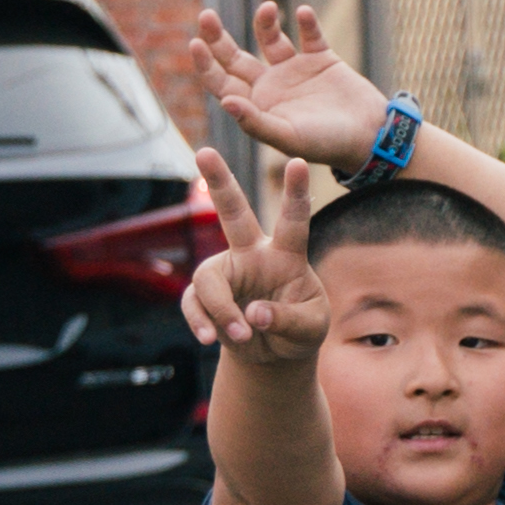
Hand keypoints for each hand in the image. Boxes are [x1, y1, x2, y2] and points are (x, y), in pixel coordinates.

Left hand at [152, 0, 391, 179]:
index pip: (222, 82)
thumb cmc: (328, 145)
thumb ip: (256, 121)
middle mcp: (272, 86)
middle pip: (236, 58)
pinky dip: (307, 23)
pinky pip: (310, 35)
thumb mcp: (288, 137)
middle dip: (219, 37)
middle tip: (206, 16)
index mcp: (258, 106)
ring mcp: (296, 70)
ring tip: (268, 8)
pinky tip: (303, 12)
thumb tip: (225, 102)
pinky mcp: (322, 59)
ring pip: (271, 39)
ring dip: (265, 22)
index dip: (206, 64)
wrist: (371, 137)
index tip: (195, 42)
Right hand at [180, 153, 325, 358]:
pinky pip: (194, 302)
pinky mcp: (205, 295)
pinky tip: (211, 338)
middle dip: (220, 182)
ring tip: (242, 334)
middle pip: (233, 213)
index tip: (298, 161)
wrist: (274, 353)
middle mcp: (253, 254)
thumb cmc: (300, 331)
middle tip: (205, 151)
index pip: (293, 220)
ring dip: (222, 310)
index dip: (295, 193)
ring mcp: (226, 272)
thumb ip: (287, 319)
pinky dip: (202, 322)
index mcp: (287, 255)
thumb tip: (252, 314)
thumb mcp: (310, 328)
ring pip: (209, 277)